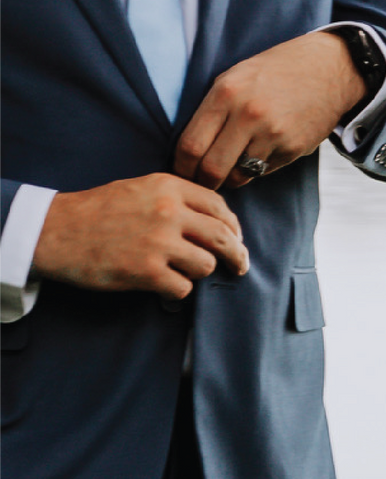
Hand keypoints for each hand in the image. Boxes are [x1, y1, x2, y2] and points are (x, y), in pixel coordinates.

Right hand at [34, 173, 245, 296]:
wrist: (53, 231)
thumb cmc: (95, 211)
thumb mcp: (139, 188)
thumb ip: (176, 198)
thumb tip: (216, 221)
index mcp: (169, 188)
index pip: (220, 207)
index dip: (233, 227)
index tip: (235, 239)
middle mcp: (169, 212)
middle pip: (225, 238)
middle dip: (237, 255)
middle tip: (238, 266)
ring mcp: (159, 243)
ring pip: (207, 265)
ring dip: (197, 273)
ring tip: (180, 272)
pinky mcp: (146, 271)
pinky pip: (183, 288)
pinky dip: (176, 291)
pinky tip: (163, 287)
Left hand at [176, 29, 365, 188]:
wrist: (329, 68)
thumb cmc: (274, 72)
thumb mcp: (234, 77)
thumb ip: (211, 110)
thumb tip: (189, 151)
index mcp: (226, 94)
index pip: (190, 146)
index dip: (181, 166)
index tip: (183, 171)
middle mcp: (248, 115)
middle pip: (211, 168)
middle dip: (203, 181)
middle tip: (203, 182)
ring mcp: (274, 133)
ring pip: (239, 175)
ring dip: (232, 177)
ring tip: (233, 166)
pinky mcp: (294, 147)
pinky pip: (265, 170)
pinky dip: (258, 168)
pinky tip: (264, 149)